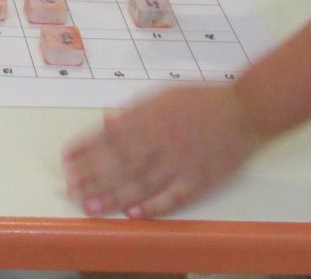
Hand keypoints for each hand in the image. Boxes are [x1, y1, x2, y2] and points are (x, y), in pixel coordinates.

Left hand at [63, 83, 260, 217]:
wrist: (244, 110)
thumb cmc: (201, 100)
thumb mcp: (163, 95)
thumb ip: (134, 109)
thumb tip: (107, 118)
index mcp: (150, 116)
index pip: (110, 134)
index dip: (86, 147)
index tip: (66, 158)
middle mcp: (161, 139)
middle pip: (120, 161)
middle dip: (92, 175)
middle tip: (70, 188)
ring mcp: (180, 161)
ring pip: (141, 182)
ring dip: (113, 195)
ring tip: (90, 205)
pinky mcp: (199, 179)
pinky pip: (173, 196)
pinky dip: (153, 206)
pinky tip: (133, 215)